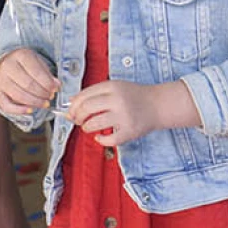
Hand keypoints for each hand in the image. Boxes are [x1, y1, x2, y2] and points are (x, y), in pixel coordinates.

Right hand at [0, 47, 58, 116]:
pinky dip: (20, 110)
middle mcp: (8, 66)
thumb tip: (56, 85)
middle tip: (50, 97)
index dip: (48, 83)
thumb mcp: (37, 61)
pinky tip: (31, 110)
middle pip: (28, 84)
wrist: (5, 64)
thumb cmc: (24, 64)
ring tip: (45, 103)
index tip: (55, 89)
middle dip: (42, 93)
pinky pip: (8, 106)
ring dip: (35, 102)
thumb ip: (47, 73)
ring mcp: (1, 80)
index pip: (36, 72)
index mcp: (20, 55)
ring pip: (19, 96)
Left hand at [67, 78, 199, 146]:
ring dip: (86, 127)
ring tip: (87, 127)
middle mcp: (117, 100)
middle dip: (77, 116)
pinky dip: (100, 140)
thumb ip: (96, 92)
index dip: (73, 104)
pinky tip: (99, 137)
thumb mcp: (115, 87)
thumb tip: (72, 102)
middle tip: (76, 120)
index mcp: (112, 87)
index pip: (84, 95)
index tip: (70, 110)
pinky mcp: (129, 131)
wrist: (157, 104)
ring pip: (95, 124)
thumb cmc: (134, 96)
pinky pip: (109, 139)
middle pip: (87, 108)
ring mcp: (124, 116)